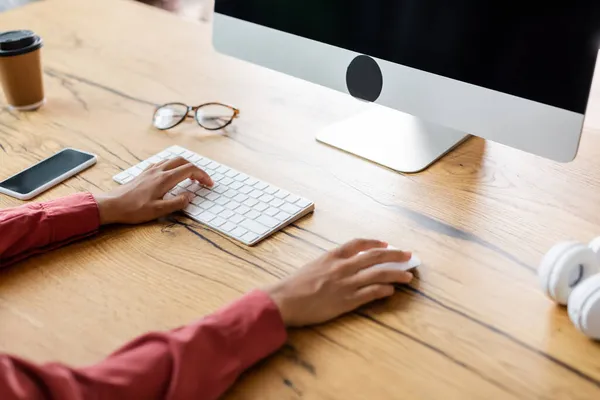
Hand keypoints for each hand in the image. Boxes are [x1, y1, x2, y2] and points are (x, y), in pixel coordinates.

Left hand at [95, 157, 212, 224]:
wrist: (112, 205)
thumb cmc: (133, 209)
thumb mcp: (158, 211)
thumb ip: (177, 203)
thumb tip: (190, 196)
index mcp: (164, 179)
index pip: (190, 170)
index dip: (203, 175)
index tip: (209, 184)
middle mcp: (158, 171)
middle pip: (183, 161)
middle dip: (196, 169)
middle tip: (202, 181)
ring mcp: (150, 170)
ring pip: (172, 160)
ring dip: (185, 166)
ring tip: (190, 178)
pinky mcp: (144, 173)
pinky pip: (162, 163)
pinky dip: (173, 166)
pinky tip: (171, 175)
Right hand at [264, 239, 413, 326]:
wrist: (285, 300)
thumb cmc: (294, 286)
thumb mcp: (313, 267)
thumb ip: (329, 264)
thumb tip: (343, 265)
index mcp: (332, 256)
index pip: (358, 244)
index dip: (375, 242)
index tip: (386, 243)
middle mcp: (342, 267)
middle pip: (375, 256)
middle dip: (394, 254)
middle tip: (408, 255)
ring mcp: (346, 283)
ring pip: (378, 274)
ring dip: (396, 274)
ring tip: (408, 276)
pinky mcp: (347, 300)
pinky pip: (371, 293)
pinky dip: (383, 290)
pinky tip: (391, 291)